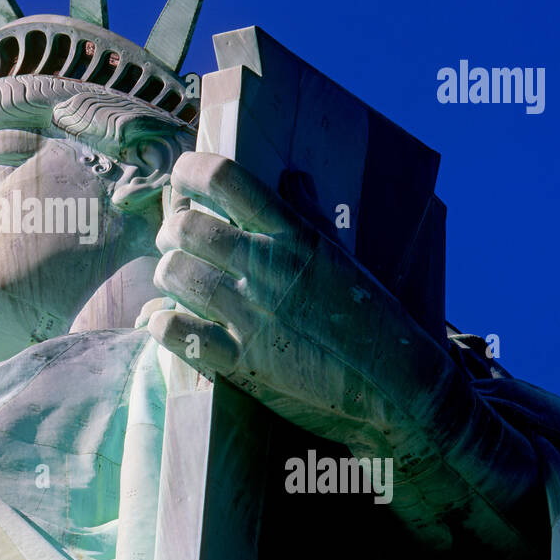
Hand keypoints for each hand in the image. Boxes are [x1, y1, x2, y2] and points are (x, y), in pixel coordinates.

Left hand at [148, 152, 455, 454]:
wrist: (398, 388)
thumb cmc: (373, 317)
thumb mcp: (342, 257)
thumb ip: (310, 214)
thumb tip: (291, 176)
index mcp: (294, 236)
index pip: (224, 178)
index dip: (190, 171)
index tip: (183, 181)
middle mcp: (267, 269)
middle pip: (184, 226)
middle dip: (172, 231)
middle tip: (180, 242)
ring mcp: (251, 316)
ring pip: (172, 273)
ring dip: (168, 275)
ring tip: (180, 282)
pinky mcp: (240, 362)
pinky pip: (173, 330)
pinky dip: (161, 323)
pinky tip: (169, 321)